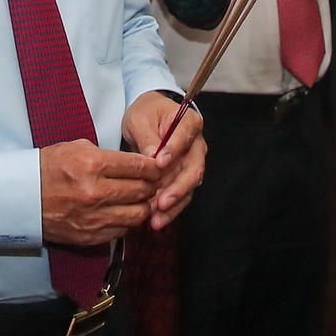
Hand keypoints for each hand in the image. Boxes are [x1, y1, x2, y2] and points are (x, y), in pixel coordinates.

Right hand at [38, 140, 159, 246]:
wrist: (22, 197)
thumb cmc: (49, 168)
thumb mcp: (76, 148)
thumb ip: (106, 155)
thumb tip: (134, 162)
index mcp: (93, 165)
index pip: (138, 166)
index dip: (153, 167)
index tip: (157, 167)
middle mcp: (96, 192)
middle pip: (142, 190)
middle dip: (151, 185)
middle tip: (152, 182)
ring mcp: (94, 217)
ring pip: (138, 214)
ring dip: (143, 206)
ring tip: (141, 200)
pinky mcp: (91, 236)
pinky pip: (123, 230)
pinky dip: (128, 221)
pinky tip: (123, 212)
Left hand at [120, 95, 205, 230]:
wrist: (148, 119)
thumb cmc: (145, 114)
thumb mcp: (139, 119)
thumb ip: (147, 136)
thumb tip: (153, 157)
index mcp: (188, 122)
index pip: (185, 136)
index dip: (174, 150)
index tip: (160, 163)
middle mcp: (196, 145)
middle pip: (194, 168)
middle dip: (178, 187)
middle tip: (162, 202)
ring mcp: (191, 164)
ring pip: (189, 187)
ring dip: (174, 205)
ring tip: (156, 219)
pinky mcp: (183, 179)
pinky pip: (180, 197)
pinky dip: (169, 210)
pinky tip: (156, 221)